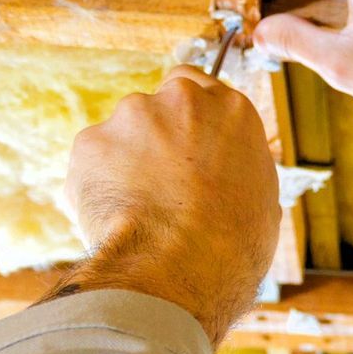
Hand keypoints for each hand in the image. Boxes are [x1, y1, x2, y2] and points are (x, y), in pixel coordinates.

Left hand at [62, 68, 279, 346]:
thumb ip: (238, 169)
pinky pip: (92, 161)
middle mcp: (183, 99)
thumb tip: (228, 178)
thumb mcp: (261, 200)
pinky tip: (117, 218)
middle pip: (158, 108)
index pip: (200, 85)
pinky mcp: (91, 140)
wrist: (178, 268)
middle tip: (165, 186)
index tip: (185, 141)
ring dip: (126, 163)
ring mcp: (132, 115)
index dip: (189, 117)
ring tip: (141, 211)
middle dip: (156, 139)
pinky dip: (98, 185)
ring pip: (122, 134)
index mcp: (233, 111)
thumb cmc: (231, 246)